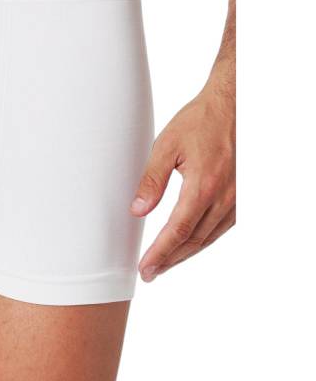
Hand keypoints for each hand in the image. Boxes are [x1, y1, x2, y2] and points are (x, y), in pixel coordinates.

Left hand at [130, 79, 235, 281]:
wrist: (234, 107)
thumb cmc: (199, 121)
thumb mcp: (166, 145)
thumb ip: (152, 179)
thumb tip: (138, 209)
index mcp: (203, 187)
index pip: (177, 231)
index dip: (159, 253)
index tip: (145, 268)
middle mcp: (224, 198)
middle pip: (193, 241)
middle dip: (169, 260)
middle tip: (149, 273)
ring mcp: (237, 199)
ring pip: (209, 237)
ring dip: (186, 254)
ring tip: (164, 264)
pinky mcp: (241, 196)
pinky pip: (222, 227)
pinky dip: (203, 240)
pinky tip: (190, 243)